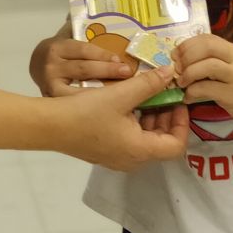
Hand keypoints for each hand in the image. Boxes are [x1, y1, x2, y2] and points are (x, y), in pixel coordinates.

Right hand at [30, 35, 133, 96]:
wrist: (36, 67)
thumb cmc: (60, 50)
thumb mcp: (66, 34)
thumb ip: (80, 25)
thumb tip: (98, 9)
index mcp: (57, 47)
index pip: (82, 49)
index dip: (102, 54)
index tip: (120, 58)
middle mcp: (52, 66)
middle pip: (83, 68)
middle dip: (107, 70)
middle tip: (126, 72)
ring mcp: (51, 86)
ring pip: (79, 88)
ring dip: (102, 89)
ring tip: (121, 91)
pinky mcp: (53, 100)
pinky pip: (73, 103)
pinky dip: (89, 104)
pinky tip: (104, 105)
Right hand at [49, 66, 189, 171]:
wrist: (50, 126)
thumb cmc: (87, 112)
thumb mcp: (121, 94)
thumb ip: (149, 83)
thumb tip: (172, 72)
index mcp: (140, 151)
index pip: (177, 145)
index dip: (182, 123)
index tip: (177, 101)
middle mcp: (132, 160)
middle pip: (163, 142)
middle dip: (167, 117)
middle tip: (164, 92)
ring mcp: (118, 158)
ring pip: (147, 140)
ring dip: (151, 117)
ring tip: (146, 93)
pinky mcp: (107, 152)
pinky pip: (132, 140)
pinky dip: (136, 122)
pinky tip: (127, 102)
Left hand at [175, 35, 232, 128]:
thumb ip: (213, 60)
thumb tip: (181, 62)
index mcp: (232, 49)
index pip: (207, 38)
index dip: (187, 44)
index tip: (175, 54)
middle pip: (206, 47)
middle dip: (186, 56)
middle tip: (177, 68)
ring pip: (207, 66)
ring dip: (188, 74)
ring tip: (181, 83)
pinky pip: (207, 89)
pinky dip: (192, 92)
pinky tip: (188, 98)